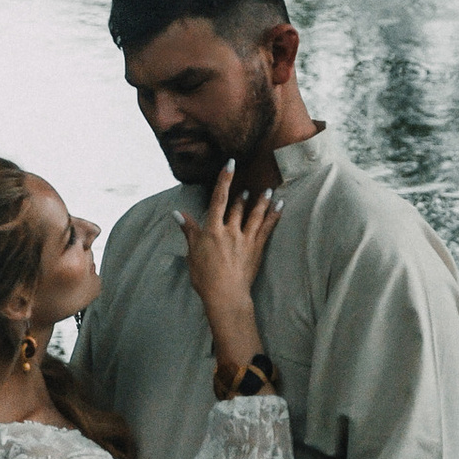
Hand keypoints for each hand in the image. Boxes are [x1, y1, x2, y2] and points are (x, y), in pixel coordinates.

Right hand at [179, 165, 279, 371]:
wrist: (225, 295)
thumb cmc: (205, 277)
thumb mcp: (192, 253)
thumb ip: (189, 230)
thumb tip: (177, 213)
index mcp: (212, 230)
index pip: (218, 199)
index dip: (224, 180)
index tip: (230, 164)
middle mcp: (230, 230)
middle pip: (237, 207)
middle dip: (242, 195)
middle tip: (247, 188)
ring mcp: (245, 239)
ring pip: (255, 214)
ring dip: (261, 201)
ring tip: (268, 190)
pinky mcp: (257, 249)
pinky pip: (268, 228)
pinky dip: (275, 215)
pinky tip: (280, 205)